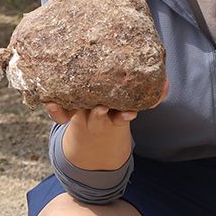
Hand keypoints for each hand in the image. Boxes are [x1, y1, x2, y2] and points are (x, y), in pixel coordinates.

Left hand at [44, 79, 169, 124]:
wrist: (94, 129)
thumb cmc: (117, 106)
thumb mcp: (134, 103)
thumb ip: (152, 94)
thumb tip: (167, 85)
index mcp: (116, 113)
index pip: (121, 117)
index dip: (124, 116)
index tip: (128, 114)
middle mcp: (98, 114)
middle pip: (98, 116)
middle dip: (100, 114)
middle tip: (100, 107)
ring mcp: (81, 112)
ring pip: (76, 113)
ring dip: (69, 111)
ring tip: (60, 104)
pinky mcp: (67, 111)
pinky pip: (59, 114)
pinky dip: (54, 110)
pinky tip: (48, 102)